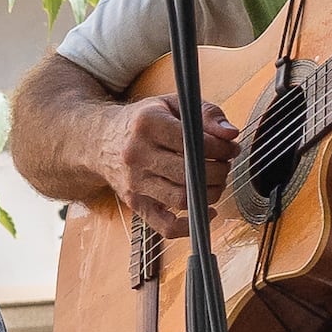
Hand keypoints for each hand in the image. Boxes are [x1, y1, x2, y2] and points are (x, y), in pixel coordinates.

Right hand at [111, 95, 243, 242]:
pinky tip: (206, 212)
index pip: (194, 143)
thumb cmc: (142, 122)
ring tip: (215, 182)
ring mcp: (134, 183)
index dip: (221, 149)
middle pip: (190, 174)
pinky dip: (189, 226)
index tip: (230, 148)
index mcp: (147, 124)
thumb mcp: (172, 104)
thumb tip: (231, 135)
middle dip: (219, 172)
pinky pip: (164, 226)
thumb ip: (206, 114)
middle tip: (224, 165)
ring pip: (182, 199)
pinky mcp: (134, 204)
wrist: (100, 141)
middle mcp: (137, 155)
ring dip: (209, 194)